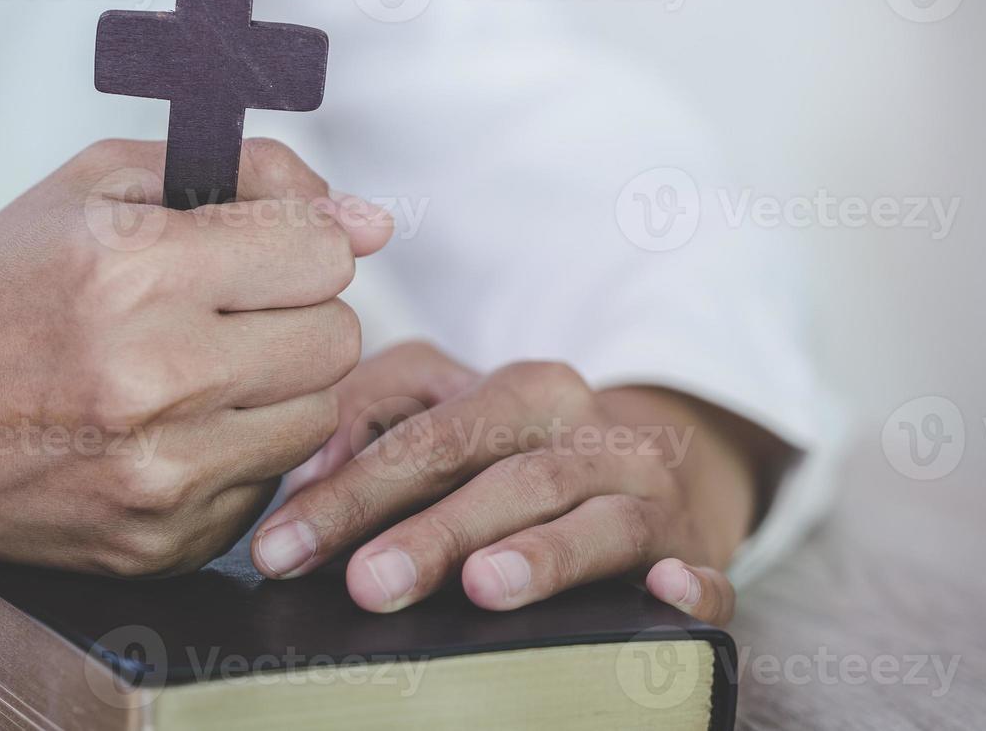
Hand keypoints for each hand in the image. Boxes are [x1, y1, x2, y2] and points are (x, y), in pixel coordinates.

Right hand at [0, 138, 390, 573]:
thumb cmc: (0, 288)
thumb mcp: (99, 186)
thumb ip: (247, 175)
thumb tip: (370, 219)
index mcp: (137, 272)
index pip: (323, 252)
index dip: (302, 242)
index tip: (268, 251)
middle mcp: (154, 380)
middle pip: (338, 337)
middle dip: (298, 313)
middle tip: (231, 311)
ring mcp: (160, 476)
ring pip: (319, 415)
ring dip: (278, 386)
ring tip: (200, 370)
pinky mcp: (162, 543)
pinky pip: (271, 484)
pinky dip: (239, 452)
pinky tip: (171, 430)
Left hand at [253, 342, 780, 623]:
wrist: (659, 468)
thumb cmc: (521, 450)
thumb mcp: (448, 413)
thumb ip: (370, 419)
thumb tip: (308, 476)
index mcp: (523, 391)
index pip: (429, 432)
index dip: (350, 489)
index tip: (282, 548)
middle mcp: (590, 431)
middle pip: (507, 472)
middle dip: (432, 529)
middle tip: (366, 582)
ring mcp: (647, 490)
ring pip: (595, 515)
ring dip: (541, 552)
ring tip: (483, 585)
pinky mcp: (694, 550)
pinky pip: (703, 568)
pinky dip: (689, 582)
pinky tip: (665, 593)